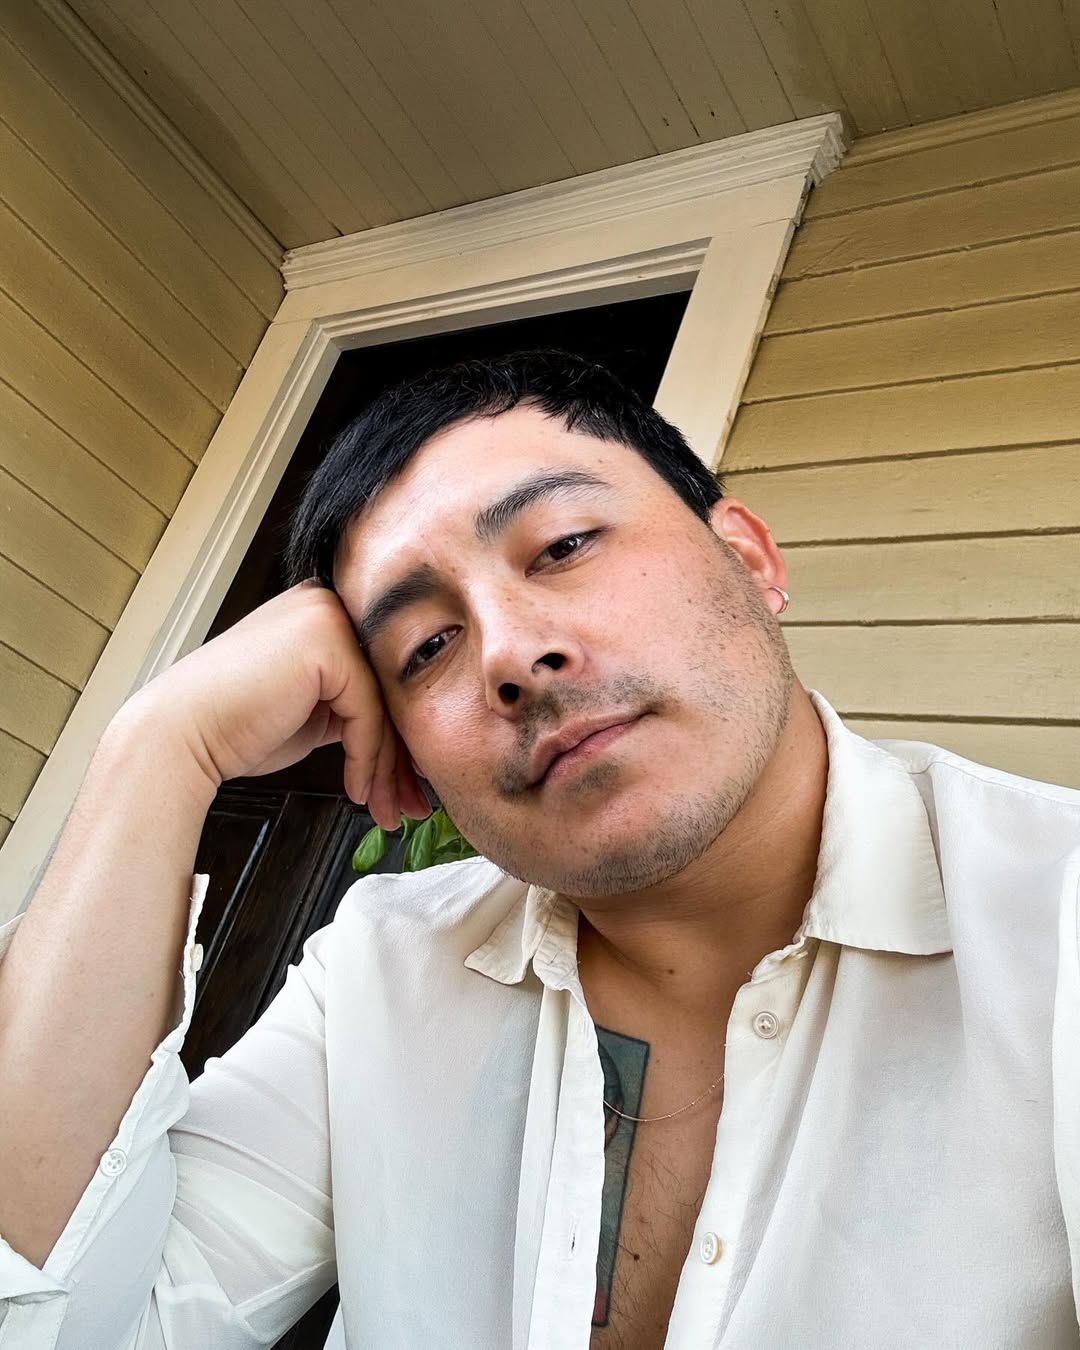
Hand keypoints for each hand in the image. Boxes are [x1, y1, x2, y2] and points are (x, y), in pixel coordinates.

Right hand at [120, 581, 427, 828]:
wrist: (181, 736)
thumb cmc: (235, 727)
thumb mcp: (312, 710)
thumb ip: (353, 705)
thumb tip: (404, 738)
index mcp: (323, 610)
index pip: (380, 676)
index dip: (397, 736)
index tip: (408, 783)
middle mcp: (328, 602)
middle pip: (388, 688)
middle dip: (403, 757)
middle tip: (411, 804)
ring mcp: (328, 618)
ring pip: (384, 705)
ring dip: (390, 769)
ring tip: (388, 811)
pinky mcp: (328, 645)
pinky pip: (368, 714)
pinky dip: (367, 759)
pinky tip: (357, 790)